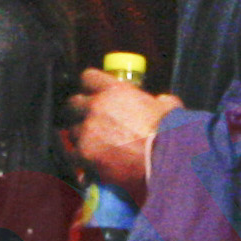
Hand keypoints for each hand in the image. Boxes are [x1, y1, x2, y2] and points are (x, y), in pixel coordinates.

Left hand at [66, 68, 182, 196]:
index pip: (88, 77)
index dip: (90, 86)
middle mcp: (97, 106)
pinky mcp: (84, 154)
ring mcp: (88, 130)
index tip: (92, 94)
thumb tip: (162, 102)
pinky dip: (79, 159)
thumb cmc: (169, 132)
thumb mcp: (169, 107)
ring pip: (72, 131)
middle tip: (89, 121)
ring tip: (93, 146)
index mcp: (115, 90)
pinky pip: (72, 155)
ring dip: (81, 137)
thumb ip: (160, 100)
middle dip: (79, 112)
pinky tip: (88, 162)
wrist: (164, 158)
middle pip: (73, 104)